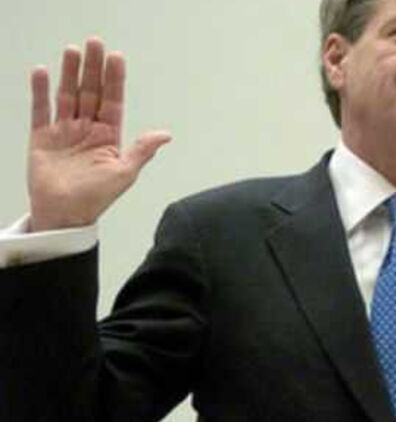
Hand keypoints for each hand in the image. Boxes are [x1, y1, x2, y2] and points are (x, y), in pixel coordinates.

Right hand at [27, 38, 170, 231]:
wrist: (65, 215)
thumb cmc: (96, 198)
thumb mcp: (125, 173)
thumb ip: (142, 151)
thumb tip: (166, 134)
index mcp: (108, 136)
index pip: (112, 101)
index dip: (114, 79)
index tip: (116, 57)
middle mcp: (87, 129)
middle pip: (90, 91)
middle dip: (93, 68)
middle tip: (95, 43)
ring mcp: (64, 131)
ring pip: (67, 95)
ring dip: (69, 73)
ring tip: (72, 51)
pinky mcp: (42, 136)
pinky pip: (40, 109)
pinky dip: (40, 91)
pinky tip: (42, 73)